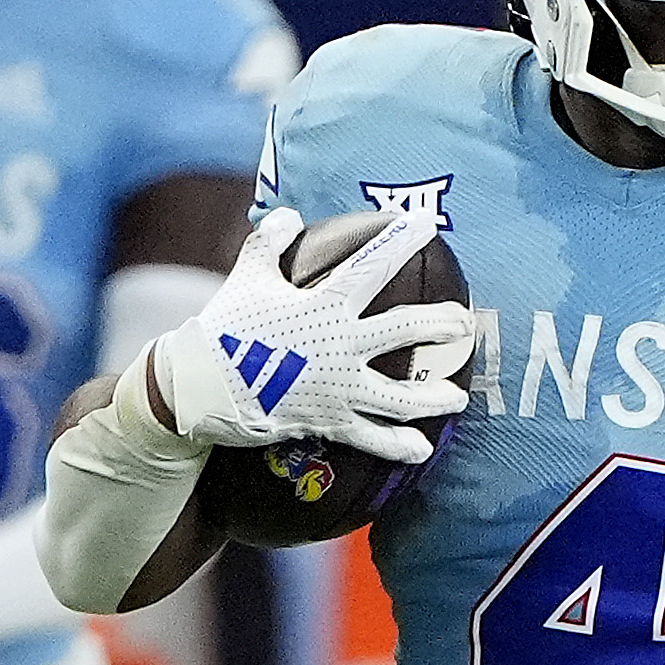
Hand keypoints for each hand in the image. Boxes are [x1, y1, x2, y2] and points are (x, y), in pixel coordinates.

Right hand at [148, 207, 474, 465]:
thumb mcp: (247, 276)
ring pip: (400, 396)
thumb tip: (287, 215)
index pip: (372, 265)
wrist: (200, 386)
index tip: (428, 223)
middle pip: (404, 331)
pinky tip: (422, 449)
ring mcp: (338, 388)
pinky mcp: (329, 421)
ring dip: (433, 397)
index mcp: (324, 306)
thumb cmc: (225, 328)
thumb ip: (269, 243)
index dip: (401, 240)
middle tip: (465, 323)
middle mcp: (340, 346)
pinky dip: (398, 446)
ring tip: (456, 396)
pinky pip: (372, 438)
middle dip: (441, 325)